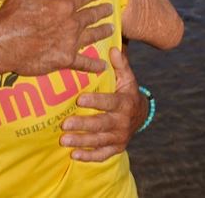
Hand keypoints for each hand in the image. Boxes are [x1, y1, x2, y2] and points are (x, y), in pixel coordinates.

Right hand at [0, 0, 113, 75]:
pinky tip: (102, 66)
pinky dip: (94, 65)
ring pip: (92, 36)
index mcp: (64, 5)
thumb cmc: (14, 15)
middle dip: (102, 11)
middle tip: (110, 9)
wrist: (4, 43)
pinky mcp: (65, 59)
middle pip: (91, 16)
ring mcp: (70, 42)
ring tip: (111, 29)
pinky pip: (83, 62)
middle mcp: (72, 23)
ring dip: (102, 32)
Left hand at [59, 47, 146, 161]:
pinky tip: (74, 155)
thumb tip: (113, 48)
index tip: (79, 99)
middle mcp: (122, 122)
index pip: (109, 102)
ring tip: (63, 140)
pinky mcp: (116, 148)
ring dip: (81, 141)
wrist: (141, 115)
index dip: (95, 101)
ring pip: (99, 141)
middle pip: (101, 124)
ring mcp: (119, 137)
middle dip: (83, 125)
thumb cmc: (127, 93)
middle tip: (64, 124)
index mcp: (124, 103)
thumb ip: (120, 64)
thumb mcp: (127, 78)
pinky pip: (102, 155)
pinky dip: (89, 157)